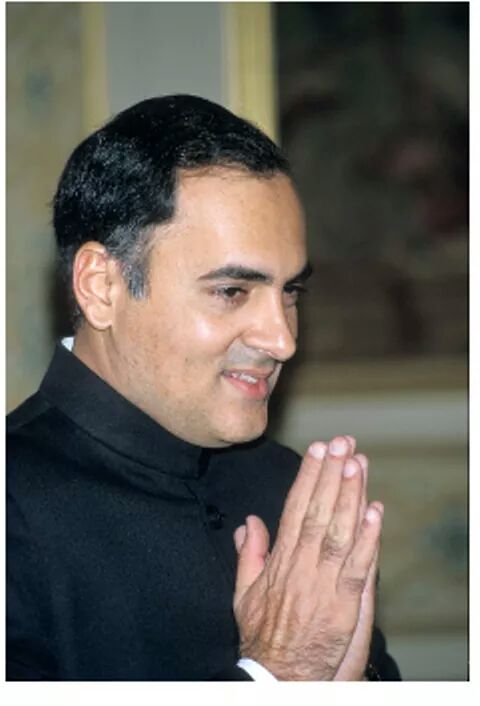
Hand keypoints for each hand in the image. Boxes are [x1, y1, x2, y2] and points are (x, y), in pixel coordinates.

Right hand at [233, 436, 382, 680]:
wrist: (276, 677)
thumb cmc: (261, 636)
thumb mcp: (243, 593)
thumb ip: (248, 554)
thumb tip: (248, 522)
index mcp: (279, 560)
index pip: (295, 508)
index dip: (308, 477)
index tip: (318, 449)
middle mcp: (301, 566)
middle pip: (319, 512)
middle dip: (331, 474)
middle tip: (342, 442)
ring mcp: (324, 585)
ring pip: (339, 532)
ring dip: (349, 496)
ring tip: (357, 463)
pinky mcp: (344, 605)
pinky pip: (358, 567)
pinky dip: (368, 539)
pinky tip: (375, 512)